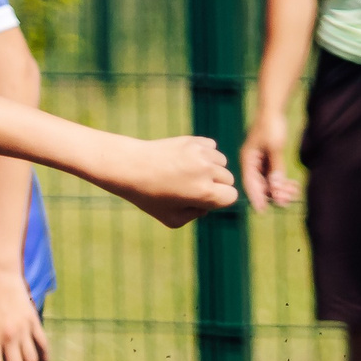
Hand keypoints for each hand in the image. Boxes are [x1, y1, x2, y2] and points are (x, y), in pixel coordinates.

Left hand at [113, 136, 238, 228]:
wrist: (129, 166)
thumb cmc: (148, 196)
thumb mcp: (172, 219)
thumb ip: (196, 215)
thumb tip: (208, 204)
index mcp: (204, 193)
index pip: (231, 196)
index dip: (218, 200)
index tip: (200, 199)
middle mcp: (206, 171)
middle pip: (228, 179)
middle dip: (215, 185)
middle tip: (190, 187)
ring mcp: (201, 153)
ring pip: (221, 162)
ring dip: (211, 168)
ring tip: (187, 173)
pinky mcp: (194, 140)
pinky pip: (211, 147)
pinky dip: (204, 153)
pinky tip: (187, 160)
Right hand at [239, 108, 301, 210]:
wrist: (272, 109)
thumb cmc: (271, 125)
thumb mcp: (275, 147)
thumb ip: (276, 168)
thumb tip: (276, 187)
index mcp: (247, 160)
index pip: (250, 184)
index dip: (256, 198)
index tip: (263, 210)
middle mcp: (251, 164)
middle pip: (260, 185)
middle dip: (273, 194)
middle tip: (288, 200)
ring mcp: (259, 163)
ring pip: (268, 182)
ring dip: (280, 189)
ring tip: (294, 191)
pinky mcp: (267, 160)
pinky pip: (274, 176)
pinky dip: (282, 181)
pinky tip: (293, 185)